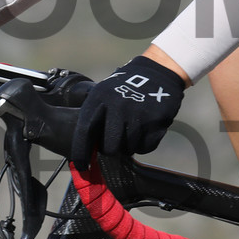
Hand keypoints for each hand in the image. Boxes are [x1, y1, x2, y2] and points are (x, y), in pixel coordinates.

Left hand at [71, 54, 185, 163]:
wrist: (158, 71)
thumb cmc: (125, 86)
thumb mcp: (103, 92)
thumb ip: (94, 116)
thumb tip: (85, 146)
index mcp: (99, 99)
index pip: (84, 132)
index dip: (81, 153)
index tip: (82, 166)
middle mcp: (117, 107)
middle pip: (109, 147)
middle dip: (111, 149)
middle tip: (115, 142)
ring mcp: (137, 115)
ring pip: (128, 149)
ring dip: (129, 145)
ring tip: (132, 130)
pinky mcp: (155, 121)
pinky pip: (146, 147)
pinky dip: (144, 144)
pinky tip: (145, 129)